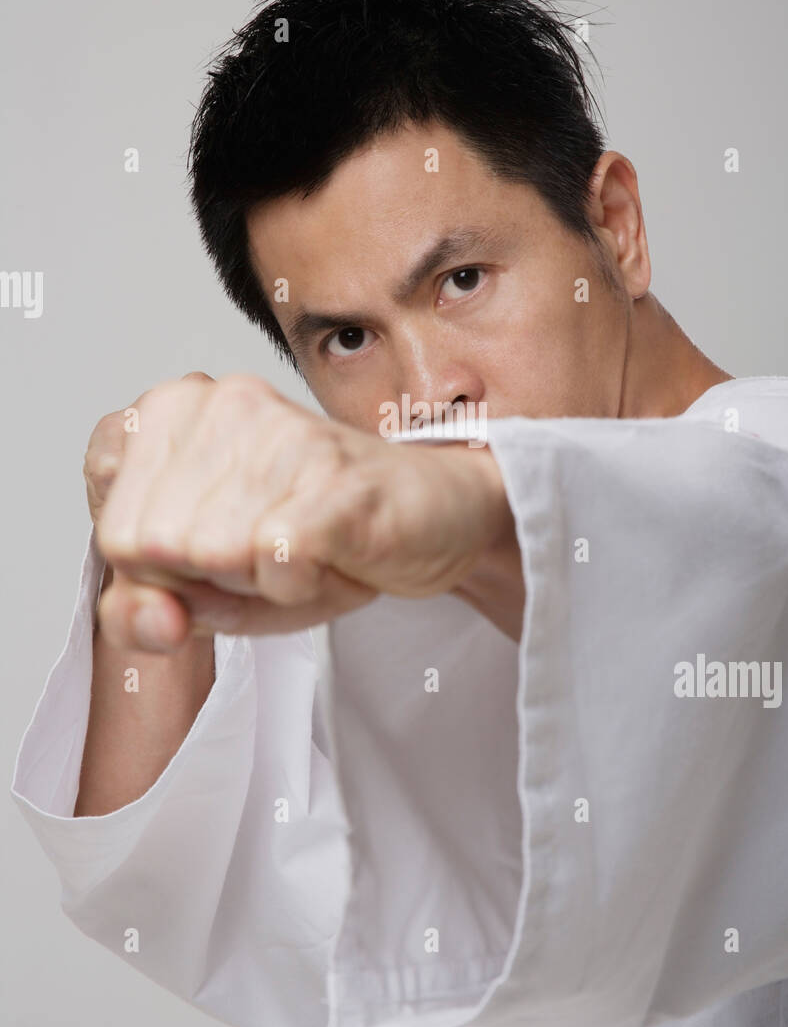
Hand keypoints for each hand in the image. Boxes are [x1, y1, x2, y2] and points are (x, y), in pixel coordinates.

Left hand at [94, 373, 516, 649]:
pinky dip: (300, 586)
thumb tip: (154, 622)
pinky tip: (329, 555)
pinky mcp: (331, 478)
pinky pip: (274, 564)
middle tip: (267, 549)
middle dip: (208, 576)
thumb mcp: (207, 580)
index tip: (216, 544)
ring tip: (302, 548)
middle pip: (152, 547)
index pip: (113, 531)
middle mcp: (218, 403)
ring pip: (210, 557)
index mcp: (171, 410)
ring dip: (259, 581)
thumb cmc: (318, 534)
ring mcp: (278, 434)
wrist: (436, 512)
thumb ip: (142, 608)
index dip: (163, 572)